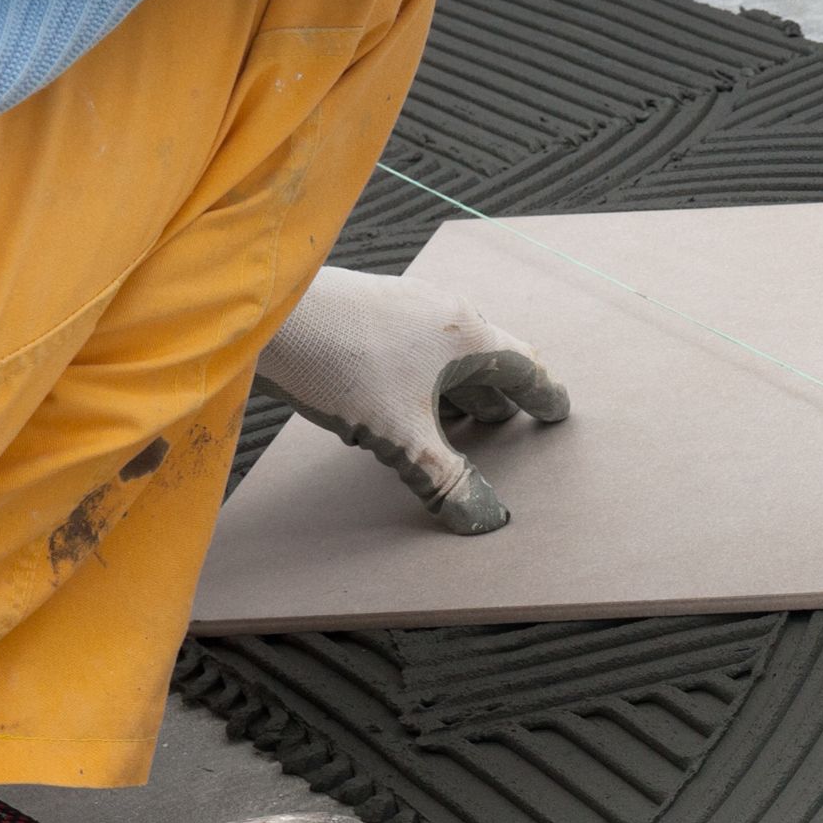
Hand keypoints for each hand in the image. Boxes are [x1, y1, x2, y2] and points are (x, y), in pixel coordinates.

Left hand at [254, 267, 570, 534]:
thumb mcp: (399, 435)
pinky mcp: (372, 307)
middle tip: (506, 424)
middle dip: (499, 394)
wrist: (265, 312)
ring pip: (448, 351)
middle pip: (488, 358)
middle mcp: (444, 311)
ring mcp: (406, 304)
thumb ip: (444, 478)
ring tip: (454, 419)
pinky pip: (416, 343)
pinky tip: (400, 398)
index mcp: (467, 336)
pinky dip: (424, 375)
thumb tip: (483, 518)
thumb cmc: (339, 361)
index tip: (557, 411)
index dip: (544, 396)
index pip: (526, 367)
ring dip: (458, 386)